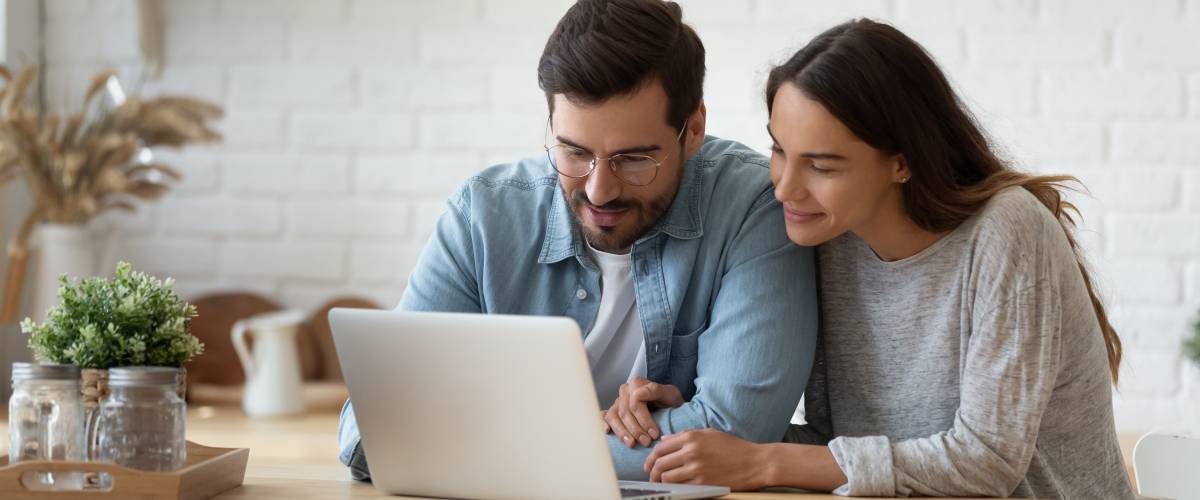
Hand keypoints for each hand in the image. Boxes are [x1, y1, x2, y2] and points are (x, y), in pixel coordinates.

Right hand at [602, 377, 683, 447]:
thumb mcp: (671, 394)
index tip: (655, 434)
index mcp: (637, 384)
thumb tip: (638, 394)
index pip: (635, 402)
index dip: (645, 420)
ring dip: (622, 432)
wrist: (668, 409)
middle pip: (625, 412)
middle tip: (646, 442)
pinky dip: (603, 424)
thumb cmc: (670, 402)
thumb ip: (657, 390)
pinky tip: (608, 432)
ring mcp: (617, 402)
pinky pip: (604, 418)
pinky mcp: (613, 412)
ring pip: (613, 417)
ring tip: (632, 444)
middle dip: (635, 429)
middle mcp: (625, 391)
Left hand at [643, 428, 770, 490]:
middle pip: (659, 463)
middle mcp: (690, 451)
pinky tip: (675, 488)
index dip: (650, 458)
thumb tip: (664, 440)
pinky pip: (680, 486)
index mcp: (691, 437)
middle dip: (651, 472)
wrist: (755, 462)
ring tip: (661, 484)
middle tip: (651, 477)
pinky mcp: (703, 482)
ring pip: (666, 476)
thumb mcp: (709, 433)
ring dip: (661, 482)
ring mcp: (696, 467)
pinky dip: (674, 488)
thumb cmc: (733, 447)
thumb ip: (685, 435)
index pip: (660, 447)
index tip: (649, 464)